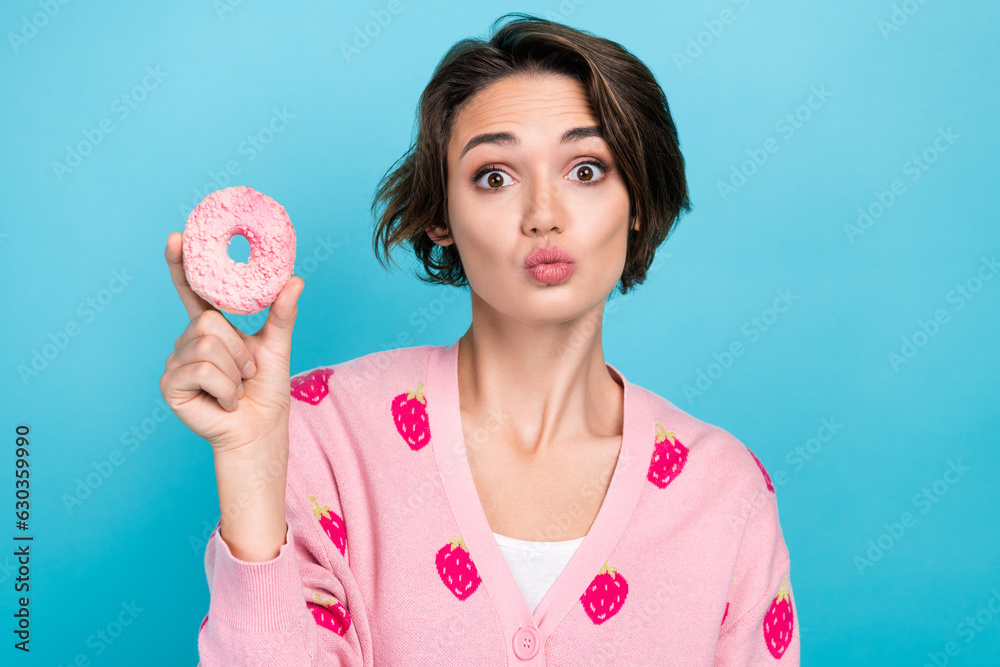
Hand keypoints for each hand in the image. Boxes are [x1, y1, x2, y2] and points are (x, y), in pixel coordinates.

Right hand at [159, 231, 303, 455]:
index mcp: (211, 327)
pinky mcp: (170, 384)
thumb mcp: (277, 345)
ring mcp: (176, 362)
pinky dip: (225, 387)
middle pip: (208, 322)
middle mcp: (188, 340)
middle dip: (238, 350)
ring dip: (235, 371)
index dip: (181, 264)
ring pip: (208, 347)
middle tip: (246, 371)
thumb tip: (295, 279)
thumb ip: (282, 312)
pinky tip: (224, 400)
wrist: (260, 429)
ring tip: (237, 387)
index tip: (176, 237)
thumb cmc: (267, 389)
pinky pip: (203, 370)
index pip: (192, 290)